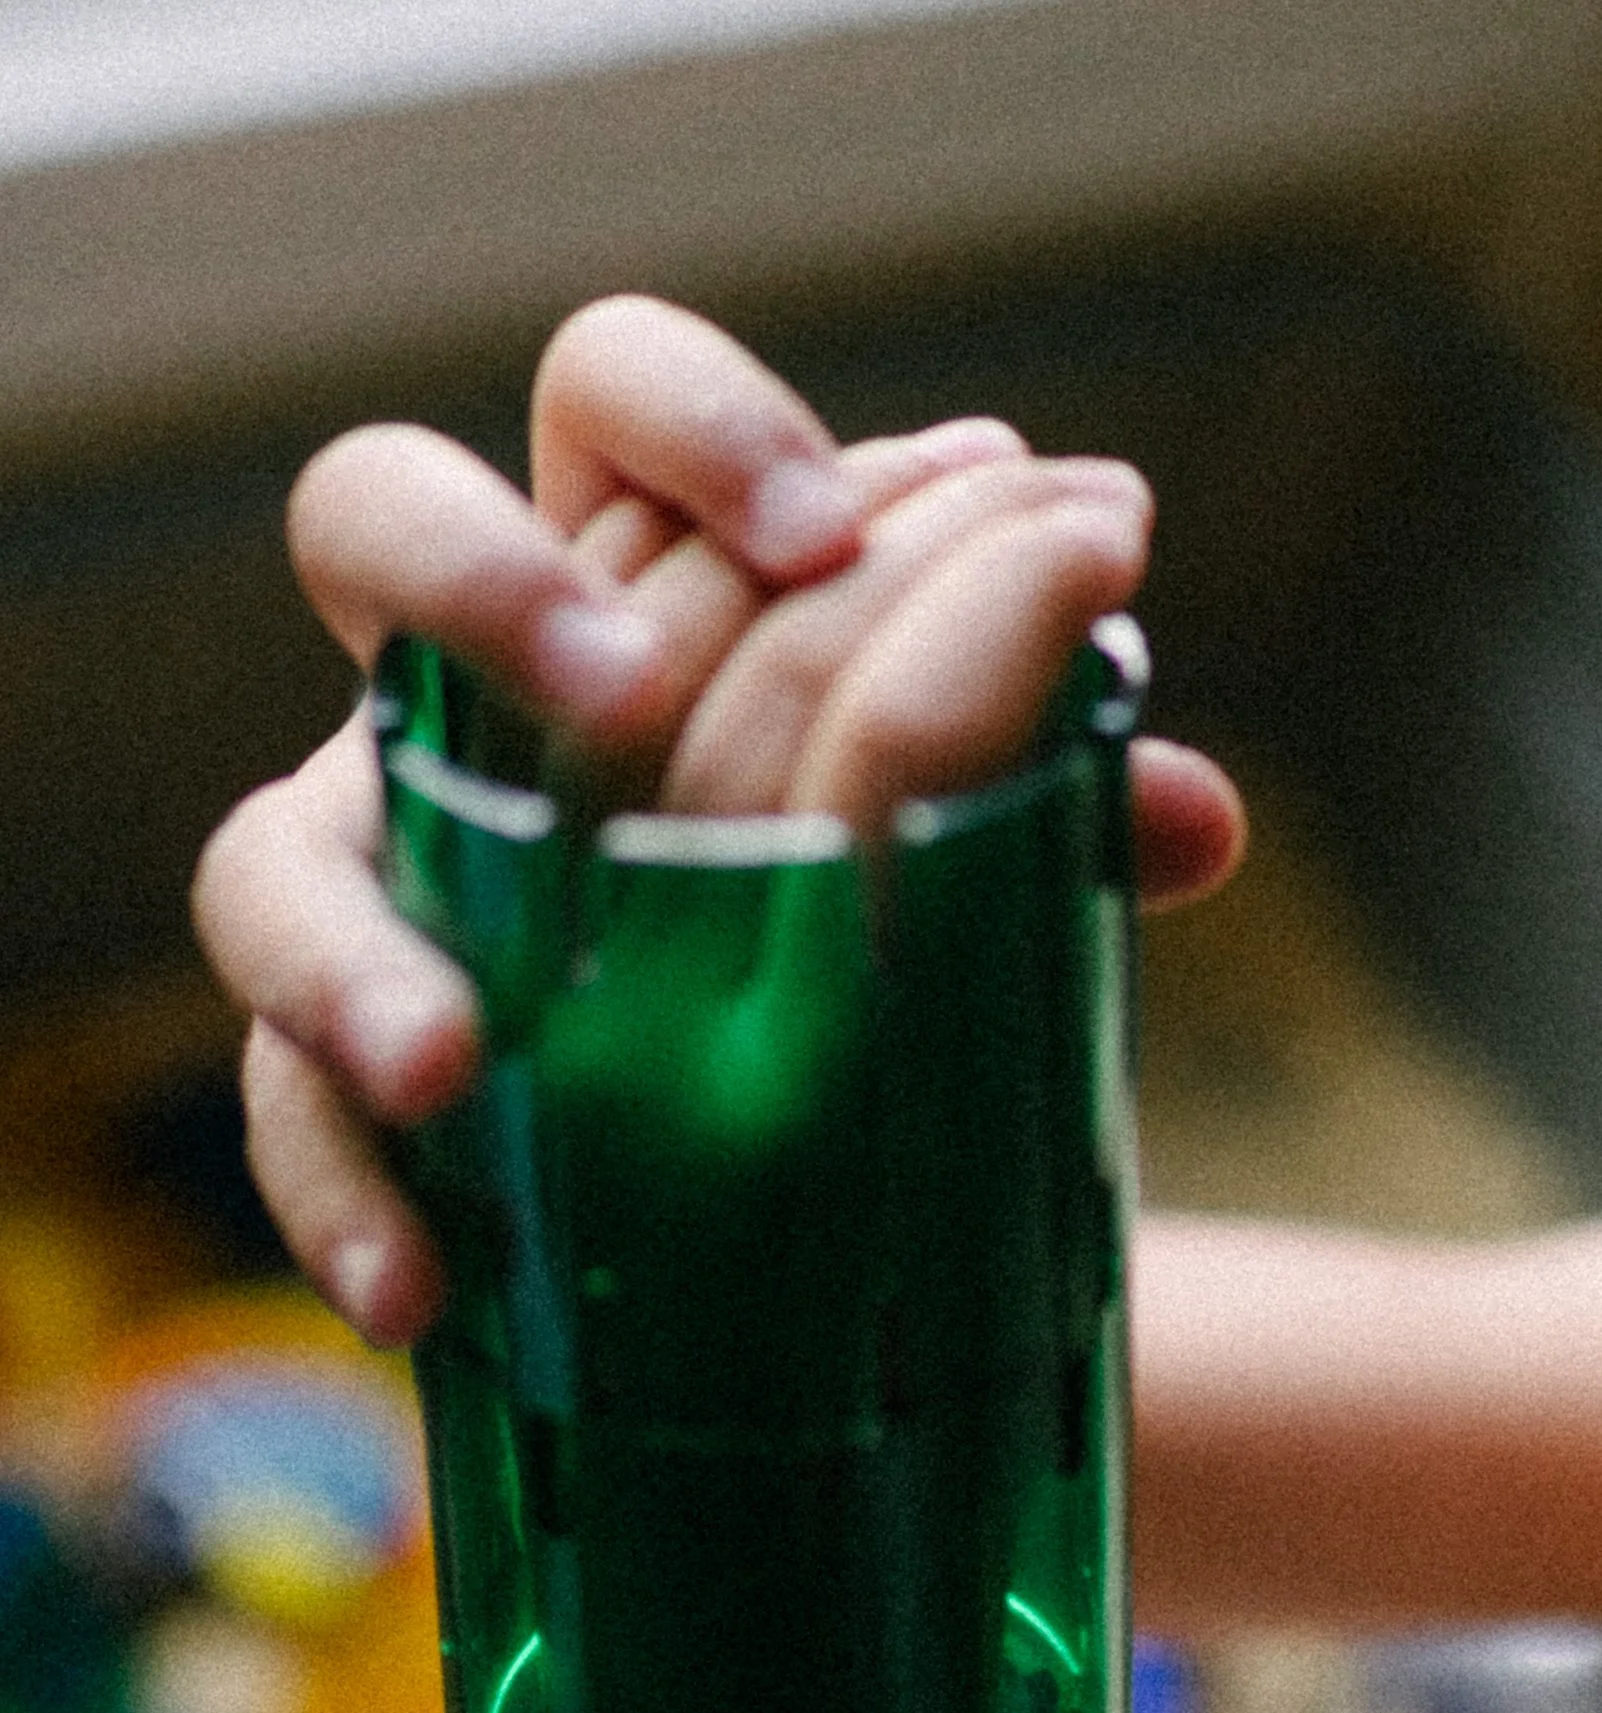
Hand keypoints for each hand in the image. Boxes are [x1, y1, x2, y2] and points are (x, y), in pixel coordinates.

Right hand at [193, 296, 1243, 1343]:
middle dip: (483, 587)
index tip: (833, 525)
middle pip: (376, 528)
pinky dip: (345, 1201)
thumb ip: (1056, 815)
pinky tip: (418, 1289)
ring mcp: (388, 882)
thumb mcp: (975, 853)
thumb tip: (1198, 817)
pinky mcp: (353, 1072)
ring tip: (448, 1062)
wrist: (839, 1170)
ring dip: (349, 949)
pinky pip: (301, 1122)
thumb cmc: (889, 933)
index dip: (697, 423)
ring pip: (272, 858)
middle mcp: (473, 702)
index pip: (612, 403)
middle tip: (615, 698)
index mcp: (637, 588)